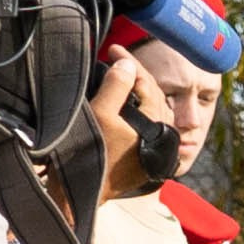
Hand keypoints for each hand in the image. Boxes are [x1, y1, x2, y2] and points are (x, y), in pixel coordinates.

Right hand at [94, 47, 174, 202]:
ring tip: (120, 78)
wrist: (81, 194)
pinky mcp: (145, 161)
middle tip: (116, 60)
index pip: (149, 85)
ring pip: (152, 112)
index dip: (131, 64)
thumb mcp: (101, 114)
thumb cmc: (89, 155)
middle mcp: (162, 141)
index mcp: (156, 129)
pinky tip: (124, 103)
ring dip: (137, 93)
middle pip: (154, 97)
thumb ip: (117, 86)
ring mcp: (154, 152)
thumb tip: (127, 64)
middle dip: (136, 76)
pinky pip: (146, 127)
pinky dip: (137, 111)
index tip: (114, 49)